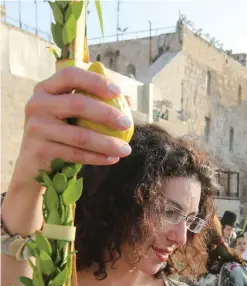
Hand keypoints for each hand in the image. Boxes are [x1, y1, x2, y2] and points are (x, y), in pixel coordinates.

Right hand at [13, 66, 132, 186]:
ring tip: (125, 149)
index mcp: (45, 89)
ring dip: (107, 143)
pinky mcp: (41, 150)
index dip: (95, 81)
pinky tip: (112, 159)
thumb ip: (94, 104)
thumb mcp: (70, 116)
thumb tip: (127, 100)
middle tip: (127, 124)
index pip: (70, 75)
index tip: (117, 92)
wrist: (33, 164)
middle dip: (107, 114)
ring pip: (80, 136)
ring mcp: (37, 128)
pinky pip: (76, 154)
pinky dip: (97, 158)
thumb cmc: (58, 135)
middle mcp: (37, 104)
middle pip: (77, 104)